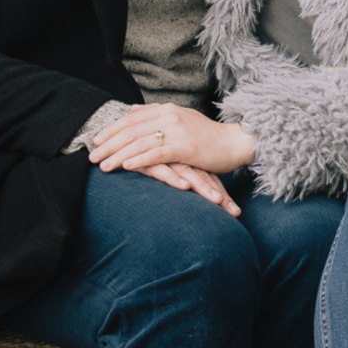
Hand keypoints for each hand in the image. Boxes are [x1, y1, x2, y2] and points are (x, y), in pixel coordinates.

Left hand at [89, 103, 255, 175]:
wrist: (235, 142)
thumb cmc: (208, 136)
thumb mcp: (181, 119)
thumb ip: (156, 113)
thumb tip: (131, 110)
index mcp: (167, 109)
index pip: (132, 119)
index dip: (112, 130)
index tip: (96, 141)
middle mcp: (169, 116)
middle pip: (131, 130)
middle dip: (109, 144)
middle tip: (91, 156)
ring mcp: (177, 131)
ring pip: (140, 142)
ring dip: (118, 155)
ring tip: (103, 166)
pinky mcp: (185, 147)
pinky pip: (157, 153)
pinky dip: (139, 159)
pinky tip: (125, 166)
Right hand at [125, 158, 240, 217]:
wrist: (112, 135)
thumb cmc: (137, 153)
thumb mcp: (160, 163)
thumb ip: (176, 172)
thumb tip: (192, 189)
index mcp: (184, 157)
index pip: (207, 174)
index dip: (220, 191)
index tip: (235, 211)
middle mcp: (177, 155)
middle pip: (203, 175)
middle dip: (219, 195)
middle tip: (234, 213)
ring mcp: (163, 154)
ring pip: (188, 173)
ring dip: (204, 188)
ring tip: (218, 202)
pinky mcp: (147, 158)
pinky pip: (162, 169)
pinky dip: (174, 177)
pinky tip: (185, 186)